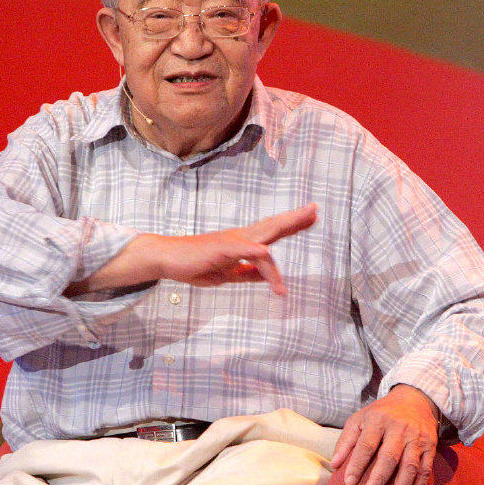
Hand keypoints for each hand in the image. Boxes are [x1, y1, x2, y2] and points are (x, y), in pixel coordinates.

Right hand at [151, 202, 317, 294]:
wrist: (168, 259)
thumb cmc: (194, 265)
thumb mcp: (227, 274)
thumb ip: (248, 274)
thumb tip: (268, 275)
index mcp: (242, 243)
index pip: (272, 232)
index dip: (292, 225)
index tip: (311, 218)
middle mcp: (241, 237)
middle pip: (274, 225)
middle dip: (296, 218)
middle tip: (316, 209)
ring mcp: (233, 241)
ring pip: (267, 232)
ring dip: (289, 225)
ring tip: (308, 219)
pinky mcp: (224, 248)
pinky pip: (249, 253)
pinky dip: (263, 261)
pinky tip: (273, 266)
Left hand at [330, 384, 438, 484]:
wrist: (413, 399)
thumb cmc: (381, 413)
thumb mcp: (360, 418)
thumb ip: (346, 440)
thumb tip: (334, 464)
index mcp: (377, 420)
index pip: (366, 445)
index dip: (357, 464)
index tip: (348, 482)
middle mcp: (398, 428)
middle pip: (388, 456)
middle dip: (378, 478)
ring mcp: (415, 437)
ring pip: (409, 465)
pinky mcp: (430, 446)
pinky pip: (425, 469)